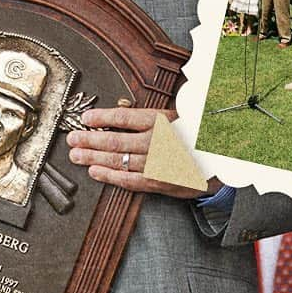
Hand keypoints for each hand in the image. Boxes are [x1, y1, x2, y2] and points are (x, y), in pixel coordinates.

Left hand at [67, 107, 218, 197]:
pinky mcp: (158, 182)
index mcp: (162, 121)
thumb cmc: (193, 135)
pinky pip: (129, 180)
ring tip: (76, 154)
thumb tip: (118, 110)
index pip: (124, 118)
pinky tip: (95, 171)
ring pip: (118, 160)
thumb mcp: (175, 117)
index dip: (101, 117)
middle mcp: (158, 142)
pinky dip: (109, 176)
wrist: (219, 161)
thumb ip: (148, 116)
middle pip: (115, 140)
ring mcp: (157, 163)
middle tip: (72, 138)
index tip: (85, 118)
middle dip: (89, 140)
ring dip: (93, 157)